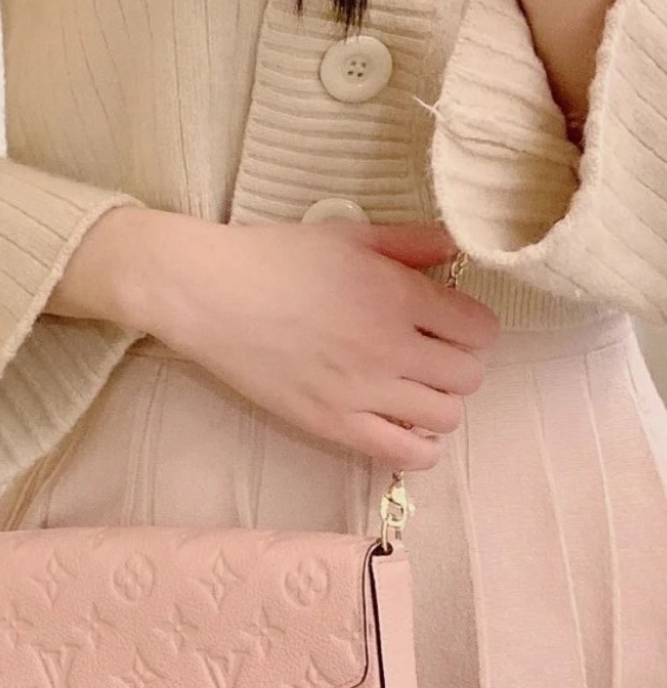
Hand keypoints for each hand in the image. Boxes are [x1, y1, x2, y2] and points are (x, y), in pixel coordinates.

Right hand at [135, 216, 500, 470]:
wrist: (208, 294)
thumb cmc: (273, 257)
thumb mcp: (346, 234)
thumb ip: (408, 242)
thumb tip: (456, 253)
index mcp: (398, 296)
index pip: (479, 328)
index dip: (469, 324)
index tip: (445, 320)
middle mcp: (391, 348)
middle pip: (468, 376)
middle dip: (456, 362)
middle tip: (425, 351)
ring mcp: (363, 392)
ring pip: (445, 417)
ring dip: (438, 401)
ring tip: (409, 386)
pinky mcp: (332, 424)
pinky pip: (404, 453)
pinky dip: (418, 444)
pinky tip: (401, 422)